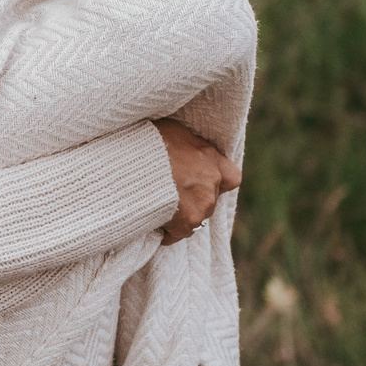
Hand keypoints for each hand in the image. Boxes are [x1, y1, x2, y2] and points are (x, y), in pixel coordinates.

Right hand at [154, 119, 239, 242]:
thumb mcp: (175, 132)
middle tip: (168, 194)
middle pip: (208, 201)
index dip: (218, 182)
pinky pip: (177, 233)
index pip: (231, 178)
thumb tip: (183, 151)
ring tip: (157, 206)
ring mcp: (201, 205)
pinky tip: (151, 220)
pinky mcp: (186, 223)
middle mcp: (212, 183)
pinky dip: (165, 231)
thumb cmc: (149, 140)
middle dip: (191, 200)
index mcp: (211, 159)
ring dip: (179, 216)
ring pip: (194, 219)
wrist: (133, 160)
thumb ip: (189, 146)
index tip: (201, 182)